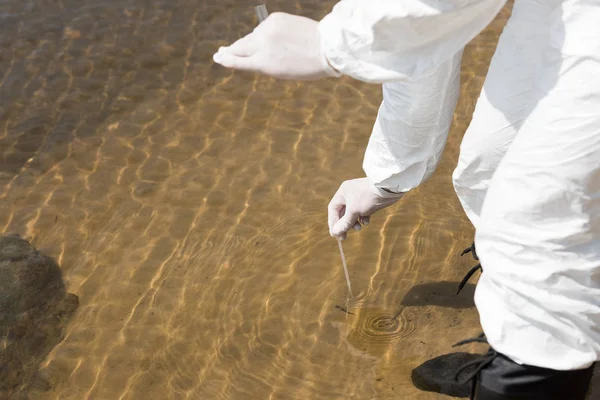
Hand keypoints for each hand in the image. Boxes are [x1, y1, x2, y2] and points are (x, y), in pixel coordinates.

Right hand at [212, 12, 339, 79]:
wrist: (326, 47)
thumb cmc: (306, 66)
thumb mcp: (281, 72)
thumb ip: (262, 63)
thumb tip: (248, 52)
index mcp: (263, 63)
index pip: (238, 60)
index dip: (227, 59)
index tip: (218, 57)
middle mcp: (262, 45)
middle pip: (240, 46)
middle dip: (231, 50)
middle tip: (221, 52)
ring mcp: (267, 30)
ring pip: (253, 36)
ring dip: (256, 42)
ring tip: (270, 49)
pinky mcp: (275, 18)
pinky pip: (265, 27)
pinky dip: (268, 33)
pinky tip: (280, 38)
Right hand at [328, 178, 403, 239]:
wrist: (388, 188)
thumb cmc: (368, 197)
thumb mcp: (354, 211)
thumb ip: (344, 223)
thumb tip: (335, 233)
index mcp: (342, 192)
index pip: (333, 209)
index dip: (333, 222)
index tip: (335, 234)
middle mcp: (349, 194)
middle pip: (342, 212)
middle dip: (344, 224)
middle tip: (344, 237)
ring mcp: (359, 197)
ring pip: (352, 214)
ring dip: (354, 223)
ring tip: (359, 228)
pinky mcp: (369, 201)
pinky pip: (362, 212)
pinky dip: (363, 218)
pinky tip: (366, 222)